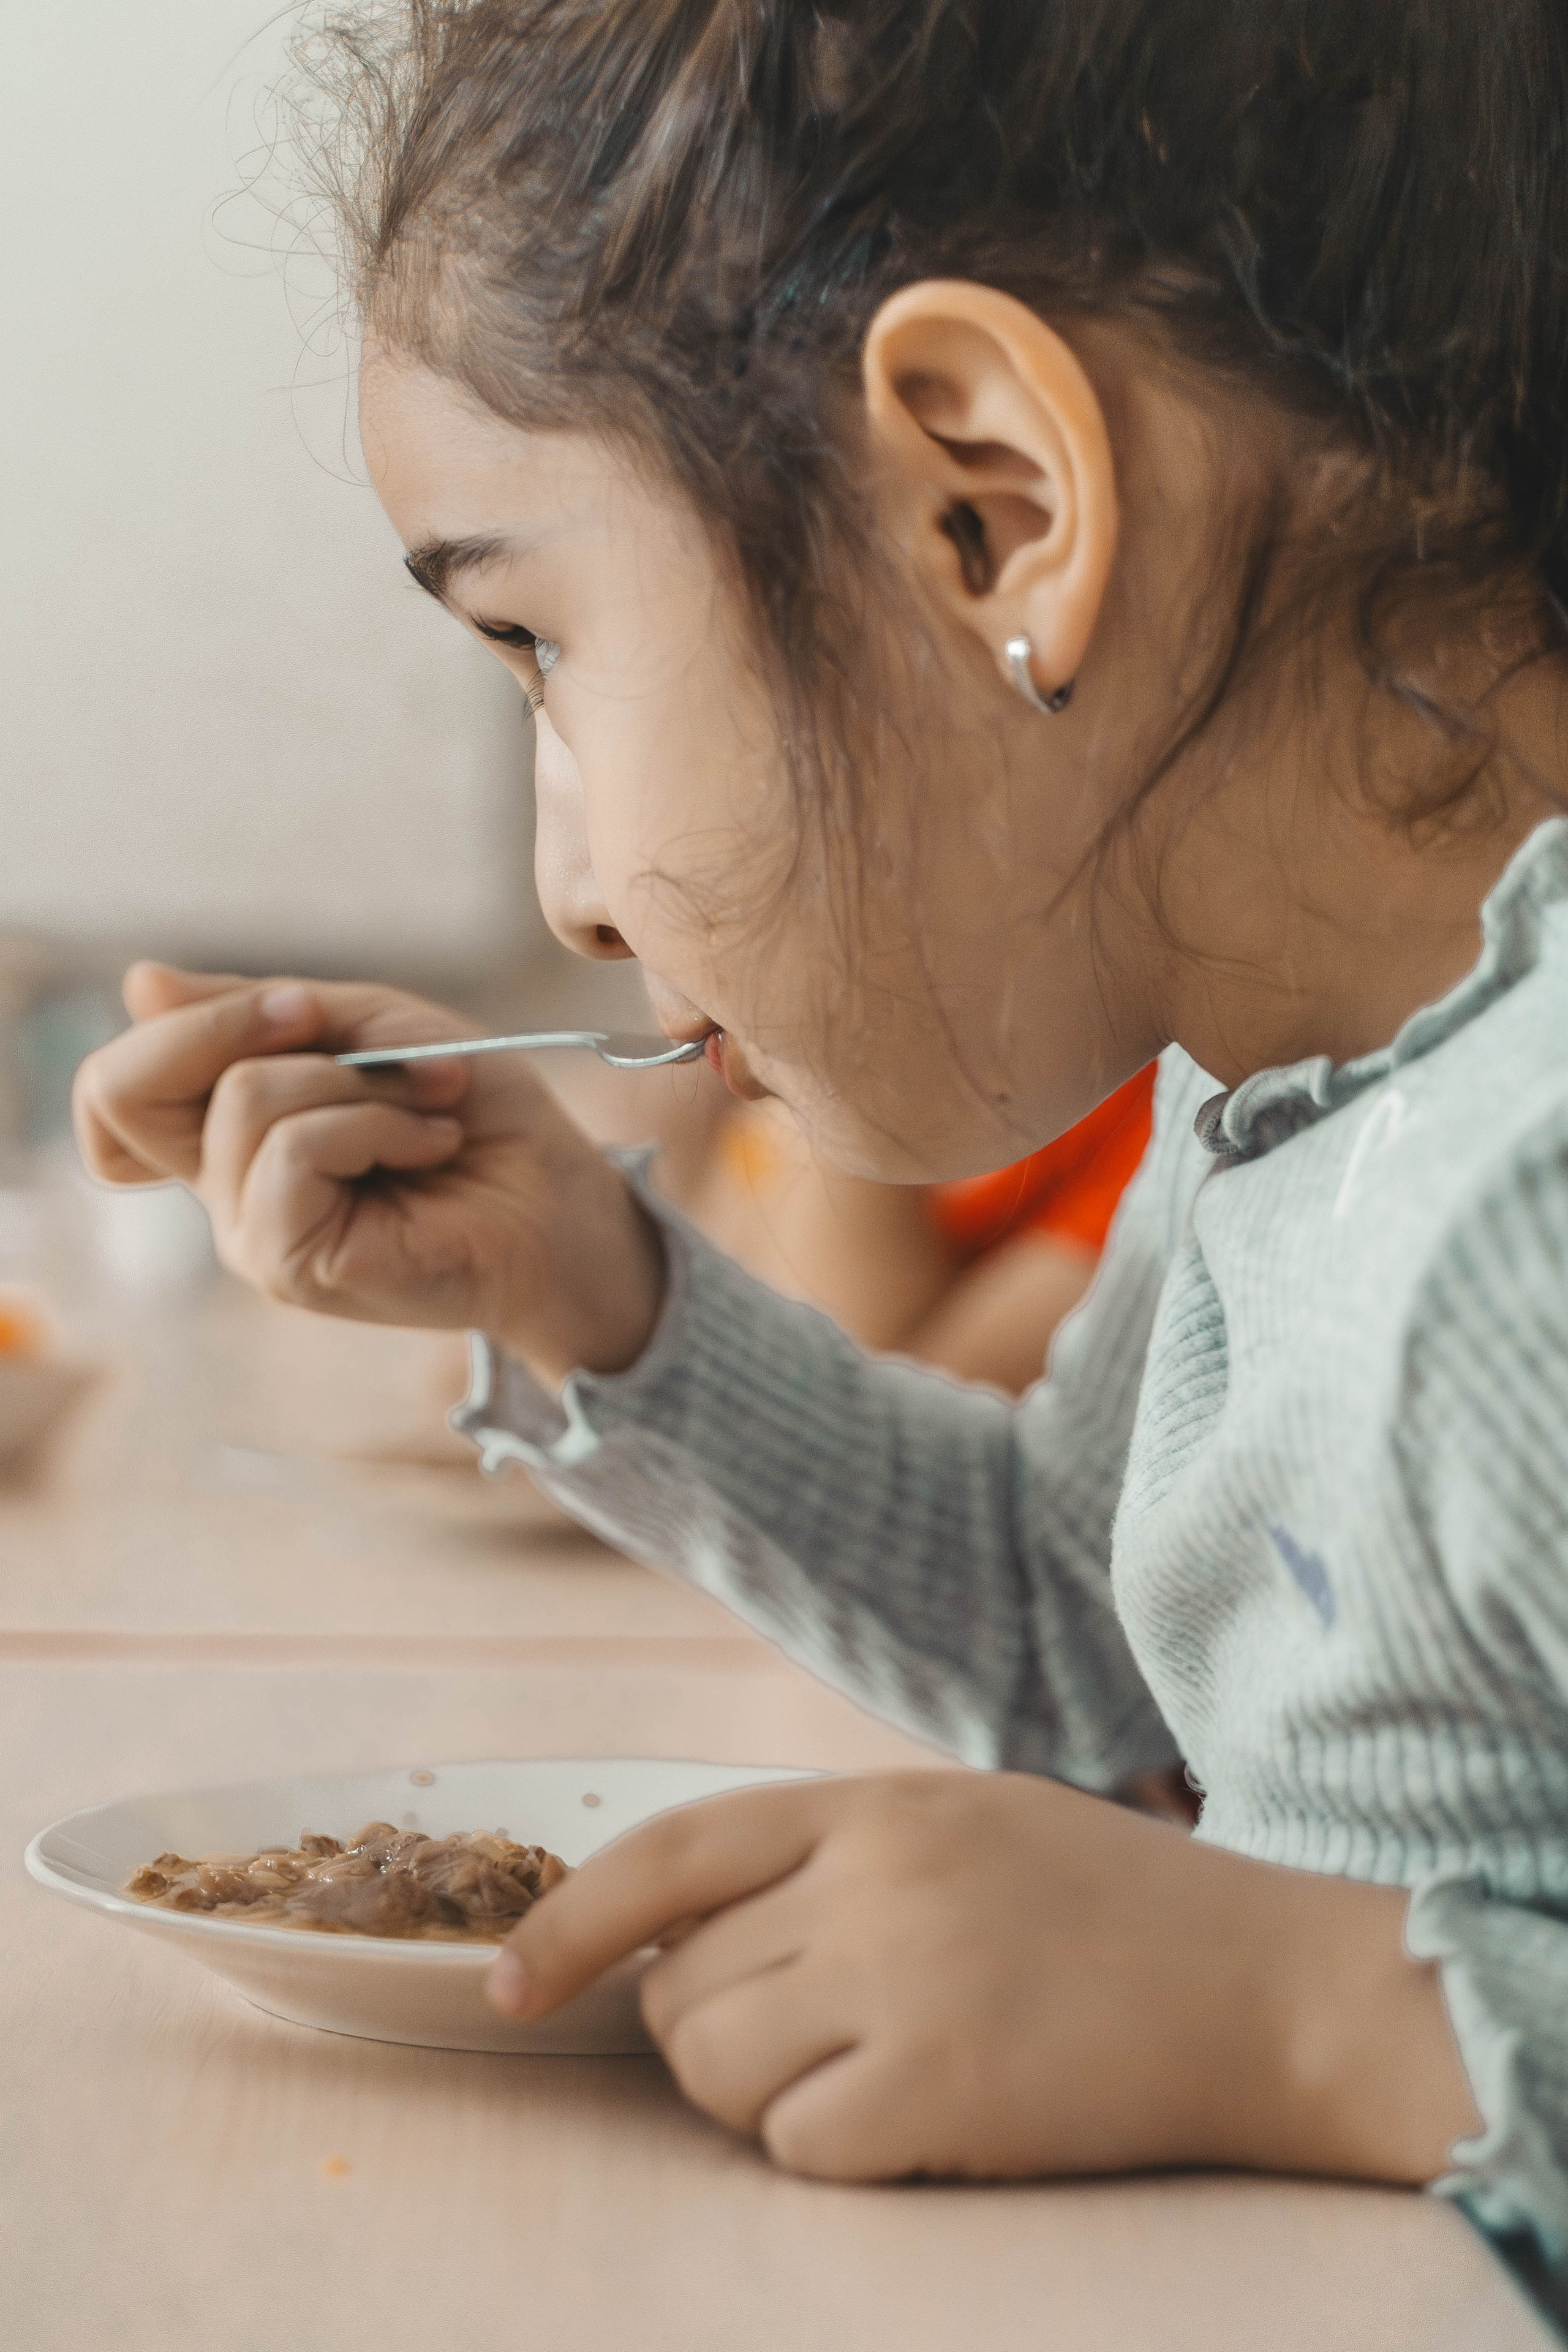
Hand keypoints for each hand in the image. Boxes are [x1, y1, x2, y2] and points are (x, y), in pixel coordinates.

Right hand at [72, 963, 663, 1383]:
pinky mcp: (288, 1264)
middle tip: (327, 1026)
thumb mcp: (369, 1028)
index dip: (182, 1025)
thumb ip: (258, 1009)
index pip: (116, 1083)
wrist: (561, 1198)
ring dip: (358, 1080)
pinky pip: (294, 1149)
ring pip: (242, 1100)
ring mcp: (248, 1231)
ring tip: (426, 1108)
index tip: (295, 1009)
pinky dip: (376, 1124)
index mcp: (225, 1130)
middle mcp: (220, 1186)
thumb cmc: (475, 1115)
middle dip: (229, 1022)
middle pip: (118, 1088)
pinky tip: (430, 1145)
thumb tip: (138, 981)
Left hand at [488, 1771, 1479, 2183]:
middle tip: (813, 2039)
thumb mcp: (968, 1823)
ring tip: (872, 2076)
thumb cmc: (1120, 1909)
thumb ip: (837, 1856)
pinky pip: (797, 2146)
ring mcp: (904, 1980)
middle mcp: (872, 1879)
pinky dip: (835, 2151)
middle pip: (678, 1986)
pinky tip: (924, 2121)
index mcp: (874, 1803)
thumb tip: (687, 1935)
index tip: (506, 1981)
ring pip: (715, 2071)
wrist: (1274, 1987)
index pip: (669, 1851)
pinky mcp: (941, 2088)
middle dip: (708, 2033)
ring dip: (762, 2097)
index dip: (568, 1923)